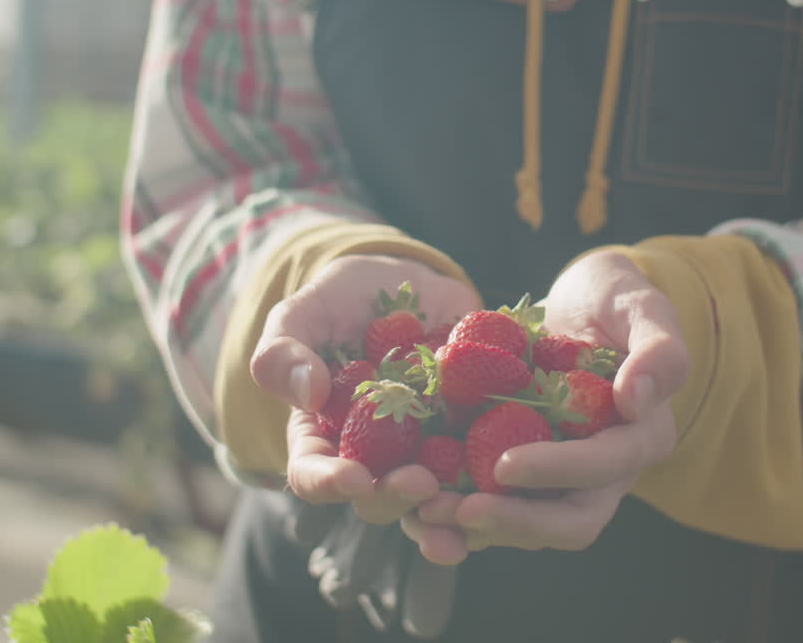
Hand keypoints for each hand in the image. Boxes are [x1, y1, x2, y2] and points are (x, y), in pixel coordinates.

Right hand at [250, 254, 479, 524]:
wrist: (410, 284)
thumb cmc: (344, 299)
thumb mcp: (305, 312)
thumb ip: (284, 351)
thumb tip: (308, 395)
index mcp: (324, 436)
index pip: (313, 473)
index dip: (328, 483)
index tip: (351, 478)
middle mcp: (374, 457)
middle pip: (378, 497)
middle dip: (397, 499)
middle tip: (420, 484)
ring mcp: (425, 451)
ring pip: (434, 500)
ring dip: (450, 517)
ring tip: (470, 516)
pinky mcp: (471, 437)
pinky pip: (487, 467)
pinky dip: (501, 481)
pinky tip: (519, 480)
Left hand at [400, 250, 688, 559]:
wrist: (579, 305)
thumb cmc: (615, 300)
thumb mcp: (643, 306)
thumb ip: (659, 348)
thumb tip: (637, 400)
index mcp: (640, 439)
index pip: (602, 469)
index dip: (557, 471)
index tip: (504, 465)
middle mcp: (603, 474)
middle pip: (567, 522)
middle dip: (513, 523)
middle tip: (458, 511)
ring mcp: (558, 480)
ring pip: (523, 526)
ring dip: (473, 528)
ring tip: (423, 512)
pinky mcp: (518, 473)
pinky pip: (488, 504)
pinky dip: (451, 512)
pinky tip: (410, 502)